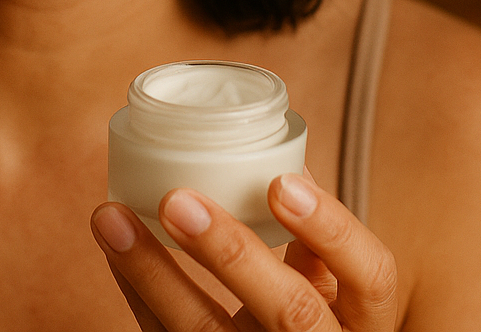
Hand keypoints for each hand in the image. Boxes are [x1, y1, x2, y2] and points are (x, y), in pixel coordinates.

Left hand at [91, 172, 398, 331]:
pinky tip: (115, 248)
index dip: (330, 229)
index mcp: (364, 324)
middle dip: (231, 254)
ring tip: (110, 216)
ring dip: (151, 269)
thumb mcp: (335, 302)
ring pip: (205, 331)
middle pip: (290, 313)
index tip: (280, 182)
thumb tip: (284, 165)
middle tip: (176, 199)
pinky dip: (137, 290)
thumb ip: (317, 252)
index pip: (370, 275)